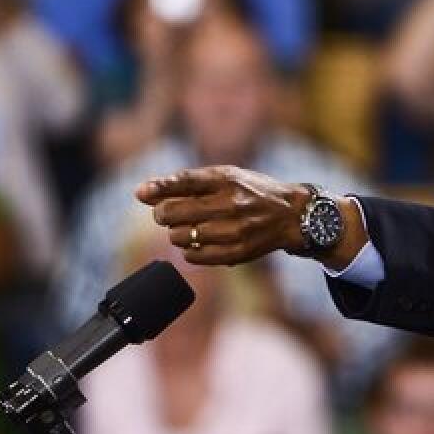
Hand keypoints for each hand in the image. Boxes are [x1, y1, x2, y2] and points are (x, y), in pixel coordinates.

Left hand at [137, 166, 312, 264]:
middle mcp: (231, 203)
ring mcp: (234, 230)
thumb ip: (187, 183)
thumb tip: (142, 193)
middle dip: (163, 214)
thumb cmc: (252, 192)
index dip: (158, 188)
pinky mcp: (237, 253)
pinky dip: (189, 250)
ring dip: (177, 233)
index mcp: (227, 179)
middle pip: (174, 213)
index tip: (141, 193)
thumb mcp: (226, 176)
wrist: (292, 215)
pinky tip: (198, 242)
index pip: (183, 182)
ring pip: (180, 237)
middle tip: (169, 214)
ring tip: (189, 228)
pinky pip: (193, 256)